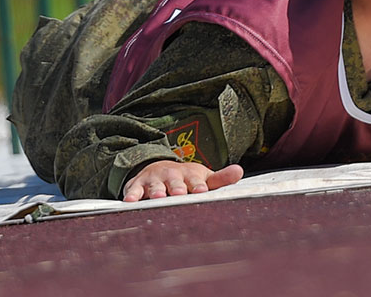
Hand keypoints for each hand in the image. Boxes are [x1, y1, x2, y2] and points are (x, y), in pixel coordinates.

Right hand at [121, 160, 243, 201]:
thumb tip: (240, 171)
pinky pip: (134, 191)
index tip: (201, 191)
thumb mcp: (204, 177)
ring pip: (155, 186)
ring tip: (158, 196)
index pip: (195, 180)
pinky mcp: (138, 186)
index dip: (198, 185)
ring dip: (156, 191)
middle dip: (177, 187)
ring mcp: (155, 180)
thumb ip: (221, 178)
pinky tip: (130, 202)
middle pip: (175, 182)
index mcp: (190, 175)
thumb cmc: (186, 178)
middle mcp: (172, 176)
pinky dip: (132, 196)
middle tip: (180, 193)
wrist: (158, 168)